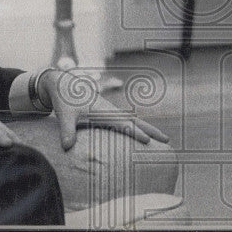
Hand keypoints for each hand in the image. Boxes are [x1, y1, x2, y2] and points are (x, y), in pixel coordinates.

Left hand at [37, 69, 170, 150]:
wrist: (64, 84)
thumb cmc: (65, 101)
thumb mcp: (64, 116)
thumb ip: (66, 131)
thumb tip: (66, 148)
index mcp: (103, 111)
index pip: (123, 124)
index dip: (135, 132)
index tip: (148, 140)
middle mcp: (111, 111)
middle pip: (136, 121)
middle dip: (152, 130)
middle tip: (168, 140)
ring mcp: (112, 111)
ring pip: (135, 120)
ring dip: (149, 128)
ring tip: (164, 138)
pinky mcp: (109, 113)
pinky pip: (129, 121)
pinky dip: (140, 127)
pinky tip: (144, 134)